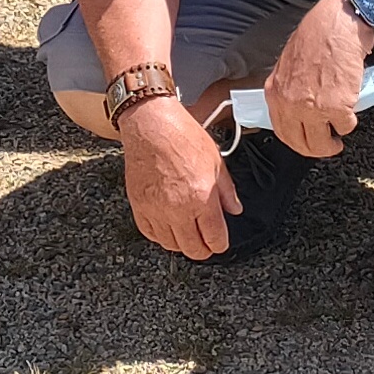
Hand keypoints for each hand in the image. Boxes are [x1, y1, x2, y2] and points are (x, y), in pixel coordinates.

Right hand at [119, 95, 239, 259]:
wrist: (151, 124)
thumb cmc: (182, 136)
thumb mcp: (216, 160)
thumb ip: (227, 191)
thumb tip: (234, 210)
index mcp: (202, 197)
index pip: (215, 239)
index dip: (220, 244)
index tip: (219, 241)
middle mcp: (178, 208)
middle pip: (193, 250)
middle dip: (203, 249)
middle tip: (205, 242)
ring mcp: (156, 209)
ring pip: (171, 245)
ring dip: (181, 243)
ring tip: (187, 232)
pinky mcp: (139, 205)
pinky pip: (150, 234)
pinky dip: (160, 235)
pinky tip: (168, 226)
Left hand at [263, 0, 373, 158]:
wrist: (337, 25)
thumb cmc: (316, 38)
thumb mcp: (289, 65)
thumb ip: (289, 90)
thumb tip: (298, 111)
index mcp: (276, 92)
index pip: (281, 131)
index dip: (297, 141)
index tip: (306, 142)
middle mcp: (291, 103)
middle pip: (301, 144)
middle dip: (316, 149)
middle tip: (327, 145)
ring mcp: (313, 108)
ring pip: (322, 144)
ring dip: (332, 142)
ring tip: (338, 134)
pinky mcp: (337, 107)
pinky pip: (344, 127)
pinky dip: (349, 121)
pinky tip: (350, 108)